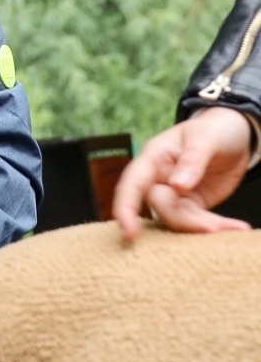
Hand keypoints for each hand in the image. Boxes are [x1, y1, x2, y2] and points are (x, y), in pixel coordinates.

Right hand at [113, 108, 253, 241]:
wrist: (235, 135)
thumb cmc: (215, 129)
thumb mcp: (205, 138)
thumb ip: (192, 160)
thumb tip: (176, 186)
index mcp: (154, 157)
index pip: (132, 184)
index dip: (126, 208)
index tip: (129, 233)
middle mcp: (159, 177)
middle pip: (160, 207)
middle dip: (185, 221)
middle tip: (215, 228)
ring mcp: (175, 193)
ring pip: (179, 219)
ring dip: (205, 227)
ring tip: (236, 227)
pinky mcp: (193, 204)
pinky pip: (198, 221)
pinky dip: (218, 227)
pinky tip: (235, 227)